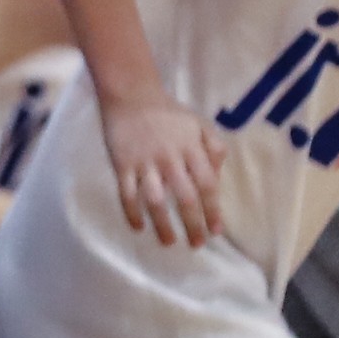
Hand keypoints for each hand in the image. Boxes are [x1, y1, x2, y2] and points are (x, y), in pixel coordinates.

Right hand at [95, 97, 223, 248]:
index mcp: (190, 147)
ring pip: (154, 200)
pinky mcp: (122, 164)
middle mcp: (169, 157)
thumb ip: (214, 148)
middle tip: (196, 244)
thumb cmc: (168, 113)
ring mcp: (144, 162)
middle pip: (184, 197)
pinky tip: (138, 228)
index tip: (216, 231)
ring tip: (169, 242)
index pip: (207, 184)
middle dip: (193, 224)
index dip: (213, 210)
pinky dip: (132, 213)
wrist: (130, 94)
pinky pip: (126, 194)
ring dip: (162, 225)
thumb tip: (216, 178)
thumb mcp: (199, 124)